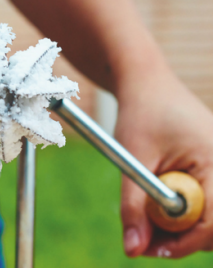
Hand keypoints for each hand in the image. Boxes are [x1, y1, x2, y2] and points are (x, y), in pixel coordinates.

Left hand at [116, 70, 212, 257]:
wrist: (147, 84)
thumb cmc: (141, 114)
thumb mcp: (132, 161)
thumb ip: (134, 206)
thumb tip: (132, 250)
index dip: (187, 243)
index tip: (153, 251)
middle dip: (184, 238)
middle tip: (146, 238)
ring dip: (182, 226)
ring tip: (147, 217)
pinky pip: (207, 203)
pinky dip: (184, 212)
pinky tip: (159, 205)